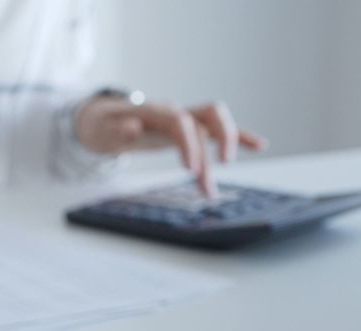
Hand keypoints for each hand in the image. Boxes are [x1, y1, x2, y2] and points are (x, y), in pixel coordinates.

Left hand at [75, 96, 266, 195]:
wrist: (104, 118)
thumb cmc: (103, 125)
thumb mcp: (101, 129)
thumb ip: (115, 130)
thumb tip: (131, 127)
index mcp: (156, 113)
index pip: (180, 123)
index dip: (189, 144)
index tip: (191, 170)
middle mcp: (176, 112)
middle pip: (208, 115)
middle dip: (221, 138)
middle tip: (221, 167)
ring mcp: (185, 119)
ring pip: (216, 124)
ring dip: (227, 147)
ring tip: (215, 188)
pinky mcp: (190, 129)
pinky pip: (218, 129)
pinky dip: (239, 135)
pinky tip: (259, 145)